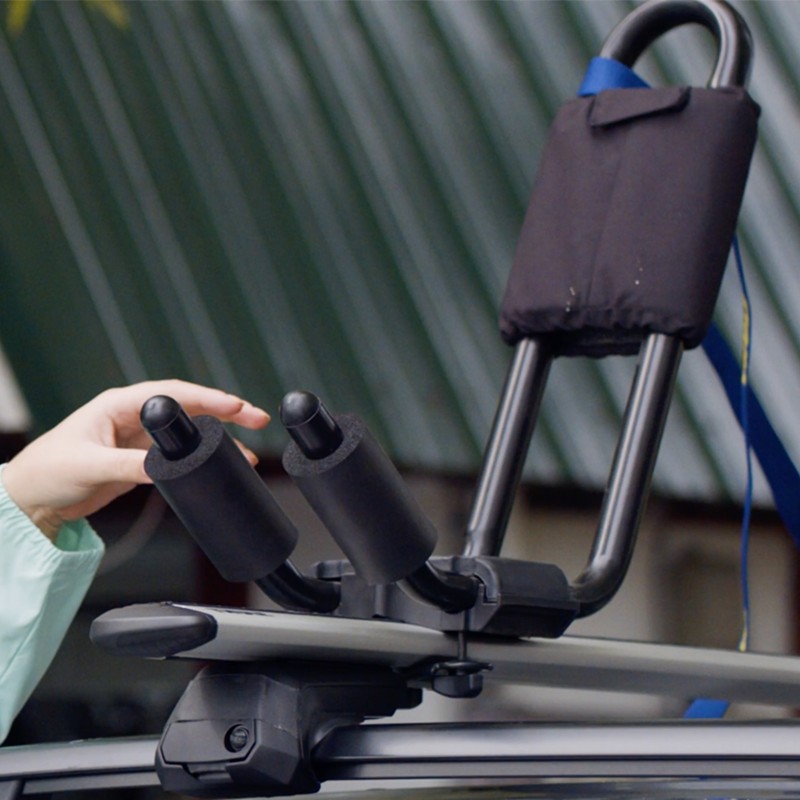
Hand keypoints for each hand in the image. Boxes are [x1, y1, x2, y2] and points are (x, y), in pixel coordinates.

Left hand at [2, 380, 270, 540]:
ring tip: (251, 453)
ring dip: (221, 439)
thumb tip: (165, 468)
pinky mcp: (143, 459)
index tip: (234, 407)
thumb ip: (126, 466)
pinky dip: (206, 458)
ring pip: (192, 432)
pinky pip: (183, 455)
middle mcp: (135, 416)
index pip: (173, 395)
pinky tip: (225, 465)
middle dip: (226, 412)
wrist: (32, 501)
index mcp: (120, 405)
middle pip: (190, 407)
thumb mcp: (88, 466)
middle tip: (258, 419)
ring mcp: (141, 438)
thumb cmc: (47, 472)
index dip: (206, 398)